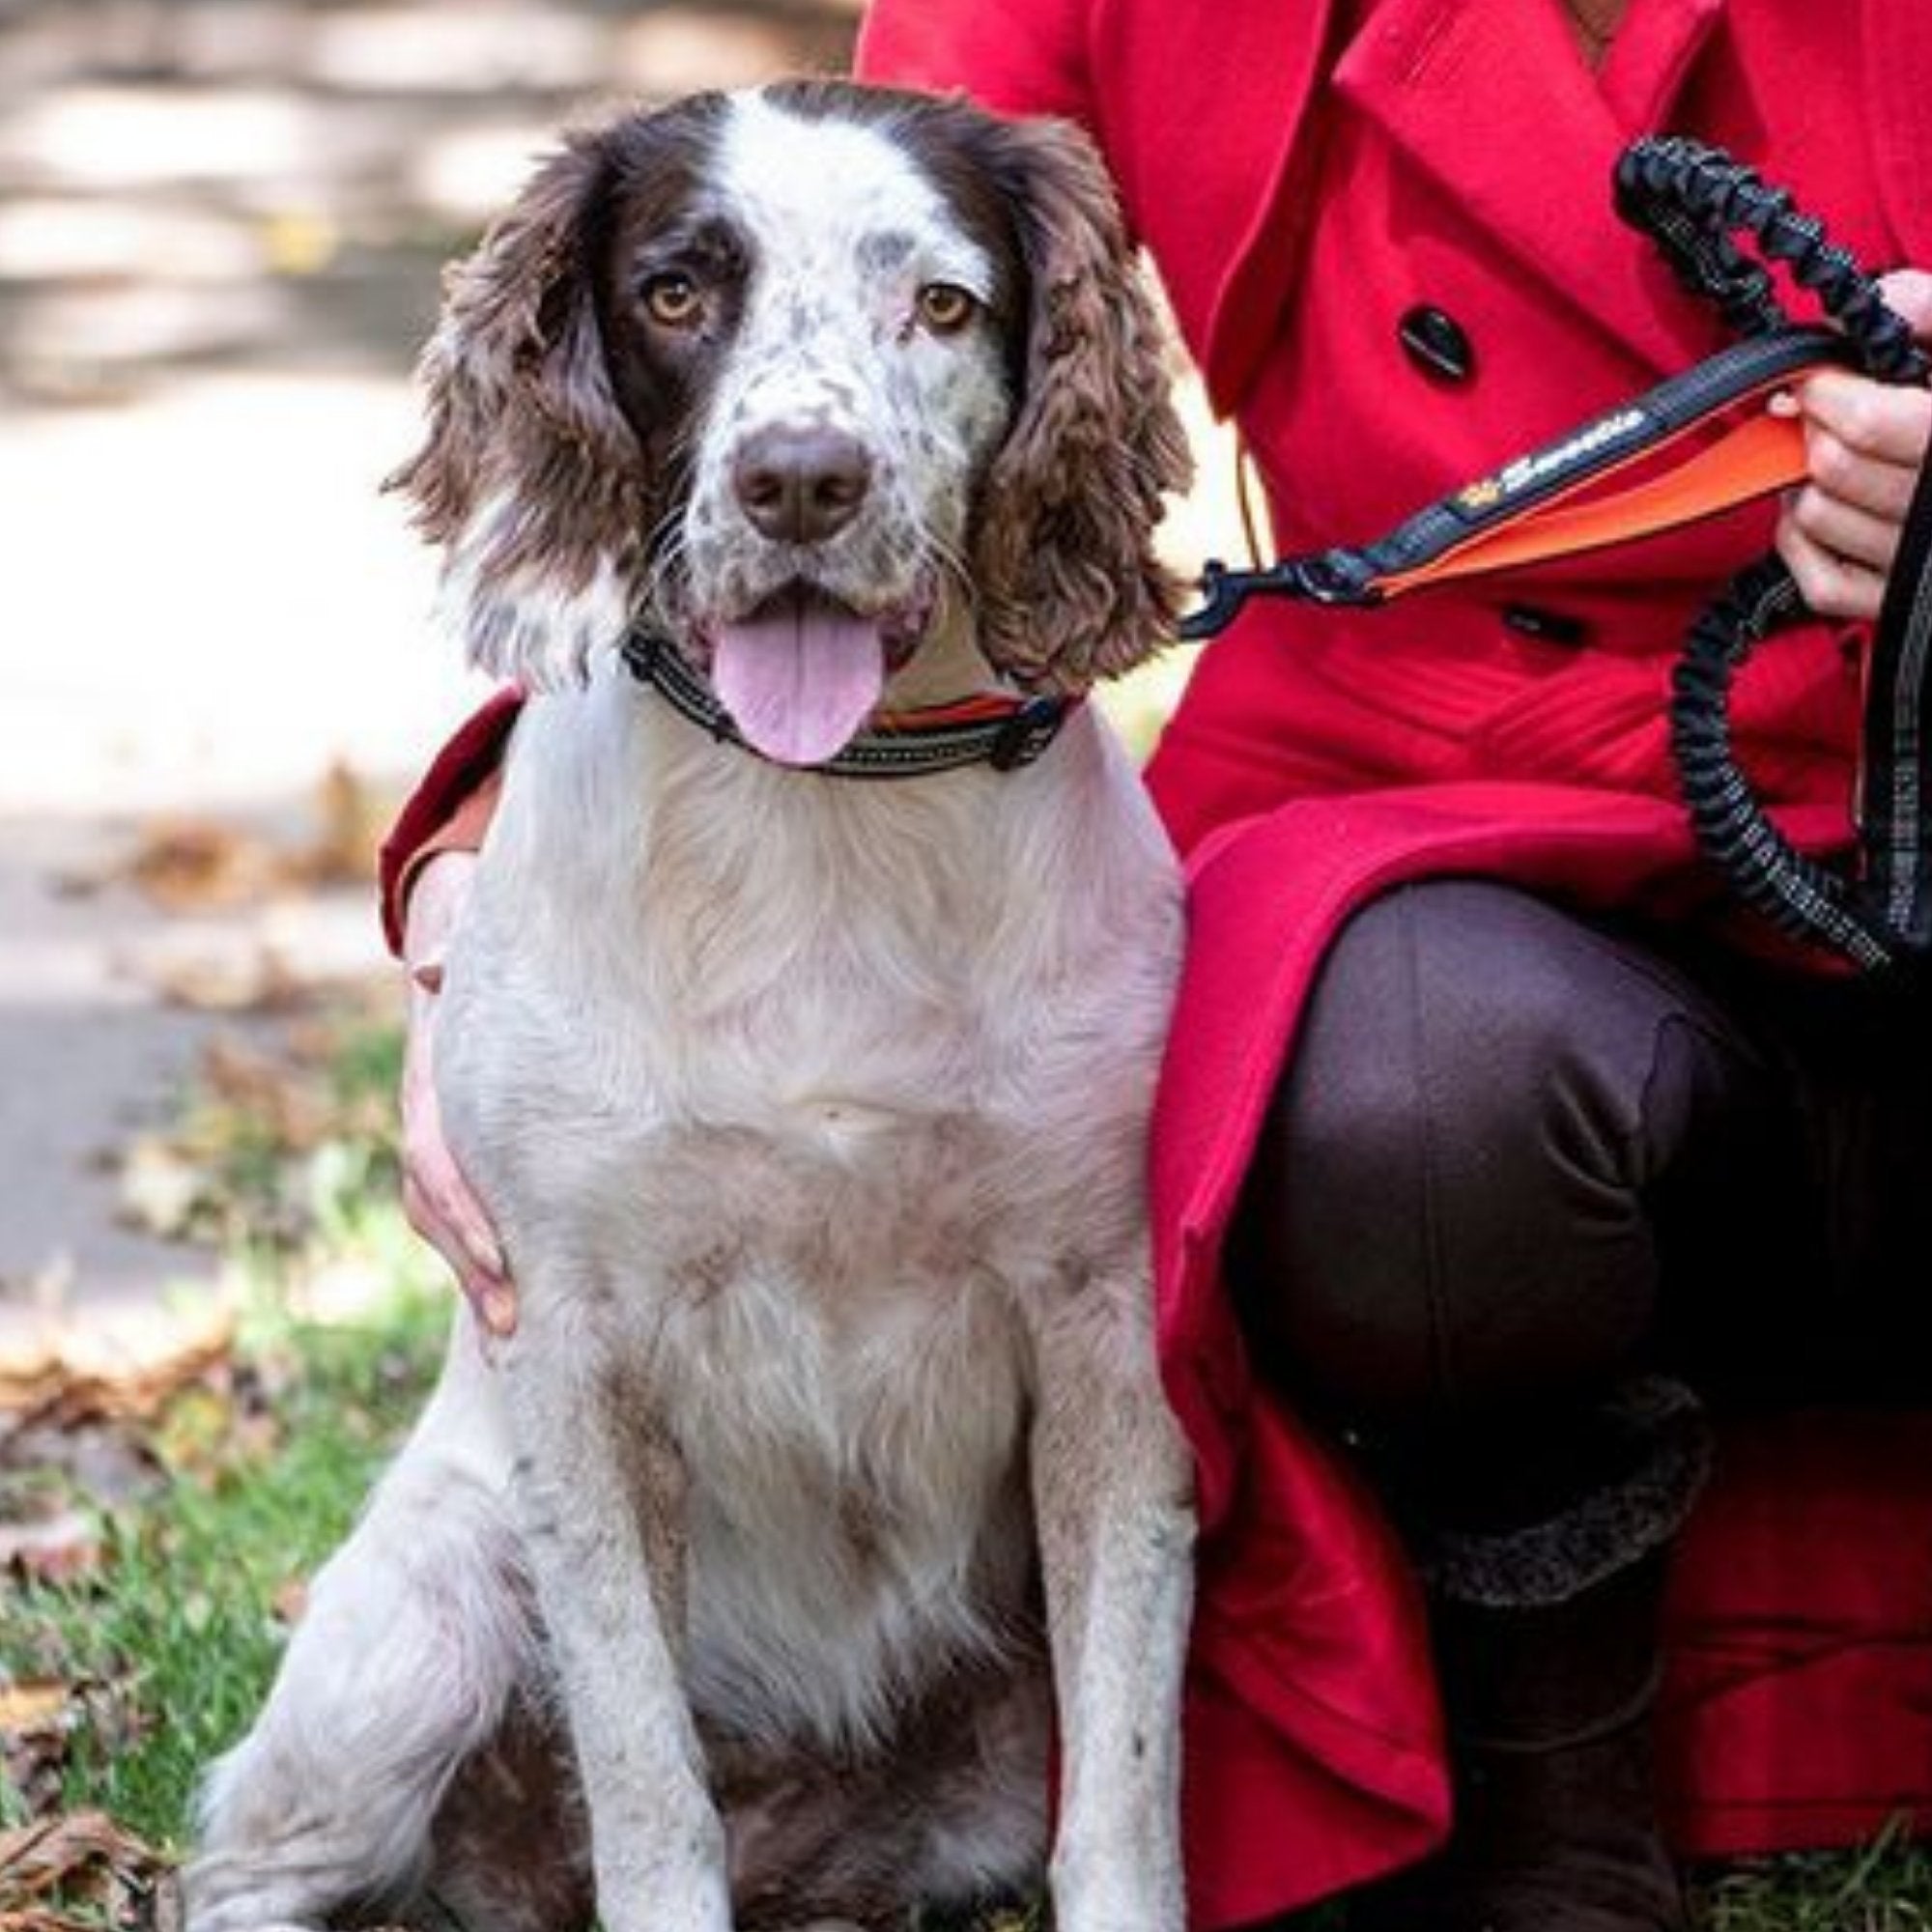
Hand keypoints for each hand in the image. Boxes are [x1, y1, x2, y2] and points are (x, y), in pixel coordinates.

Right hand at [400, 851, 516, 1337]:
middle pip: (433, 1208)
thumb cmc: (467, 953)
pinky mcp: (458, 1154)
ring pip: (440, 1221)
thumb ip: (449, 952)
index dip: (461, 1211)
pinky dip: (479, 1261)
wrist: (442, 946)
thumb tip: (428, 964)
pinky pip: (459, 1215)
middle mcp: (424, 1120)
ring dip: (473, 1276)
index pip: (433, 1161)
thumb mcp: (460, 945)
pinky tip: (510, 1308)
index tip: (499, 1258)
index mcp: (428, 1085)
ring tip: (509, 1335)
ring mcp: (436, 1140)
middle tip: (510, 1323)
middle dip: (469, 1266)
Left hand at [1773, 269, 1931, 621]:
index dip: (1825, 391)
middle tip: (1824, 413)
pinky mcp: (1894, 601)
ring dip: (1805, 482)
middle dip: (1815, 430)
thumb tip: (1878, 302)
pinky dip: (1802, 540)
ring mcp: (1918, 561)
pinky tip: (1821, 507)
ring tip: (1831, 456)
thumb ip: (1931, 311)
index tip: (1817, 375)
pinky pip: (1819, 579)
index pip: (1867, 420)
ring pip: (1818, 517)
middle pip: (1834, 466)